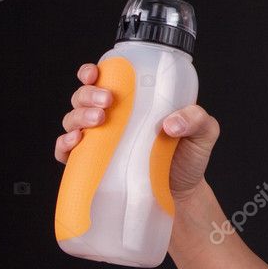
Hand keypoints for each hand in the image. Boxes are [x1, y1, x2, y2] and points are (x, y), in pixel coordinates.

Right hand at [56, 61, 220, 202]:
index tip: (95, 74)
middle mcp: (114, 119)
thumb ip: (197, 119)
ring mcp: (100, 142)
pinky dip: (64, 144)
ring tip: (98, 120)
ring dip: (78, 116)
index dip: (93, 72)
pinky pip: (67, 152)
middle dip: (88, 94)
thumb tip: (171, 123)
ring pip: (73, 120)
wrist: (183, 196)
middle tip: (107, 102)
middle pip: (84, 97)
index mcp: (135, 103)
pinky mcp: (92, 166)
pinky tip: (75, 141)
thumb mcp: (203, 132)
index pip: (107, 80)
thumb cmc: (190, 158)